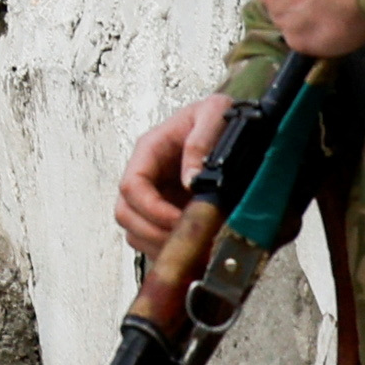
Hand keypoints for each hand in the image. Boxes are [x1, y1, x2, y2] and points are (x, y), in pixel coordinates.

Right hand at [114, 96, 234, 255]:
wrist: (238, 126)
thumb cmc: (222, 116)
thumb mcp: (214, 113)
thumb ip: (200, 142)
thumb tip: (190, 180)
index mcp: (150, 150)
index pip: (132, 186)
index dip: (151, 208)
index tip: (179, 220)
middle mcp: (148, 175)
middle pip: (126, 213)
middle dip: (153, 233)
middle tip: (185, 242)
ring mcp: (156, 197)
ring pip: (136, 232)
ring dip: (160, 246)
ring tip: (192, 250)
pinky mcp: (169, 214)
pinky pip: (154, 240)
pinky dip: (169, 251)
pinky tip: (193, 252)